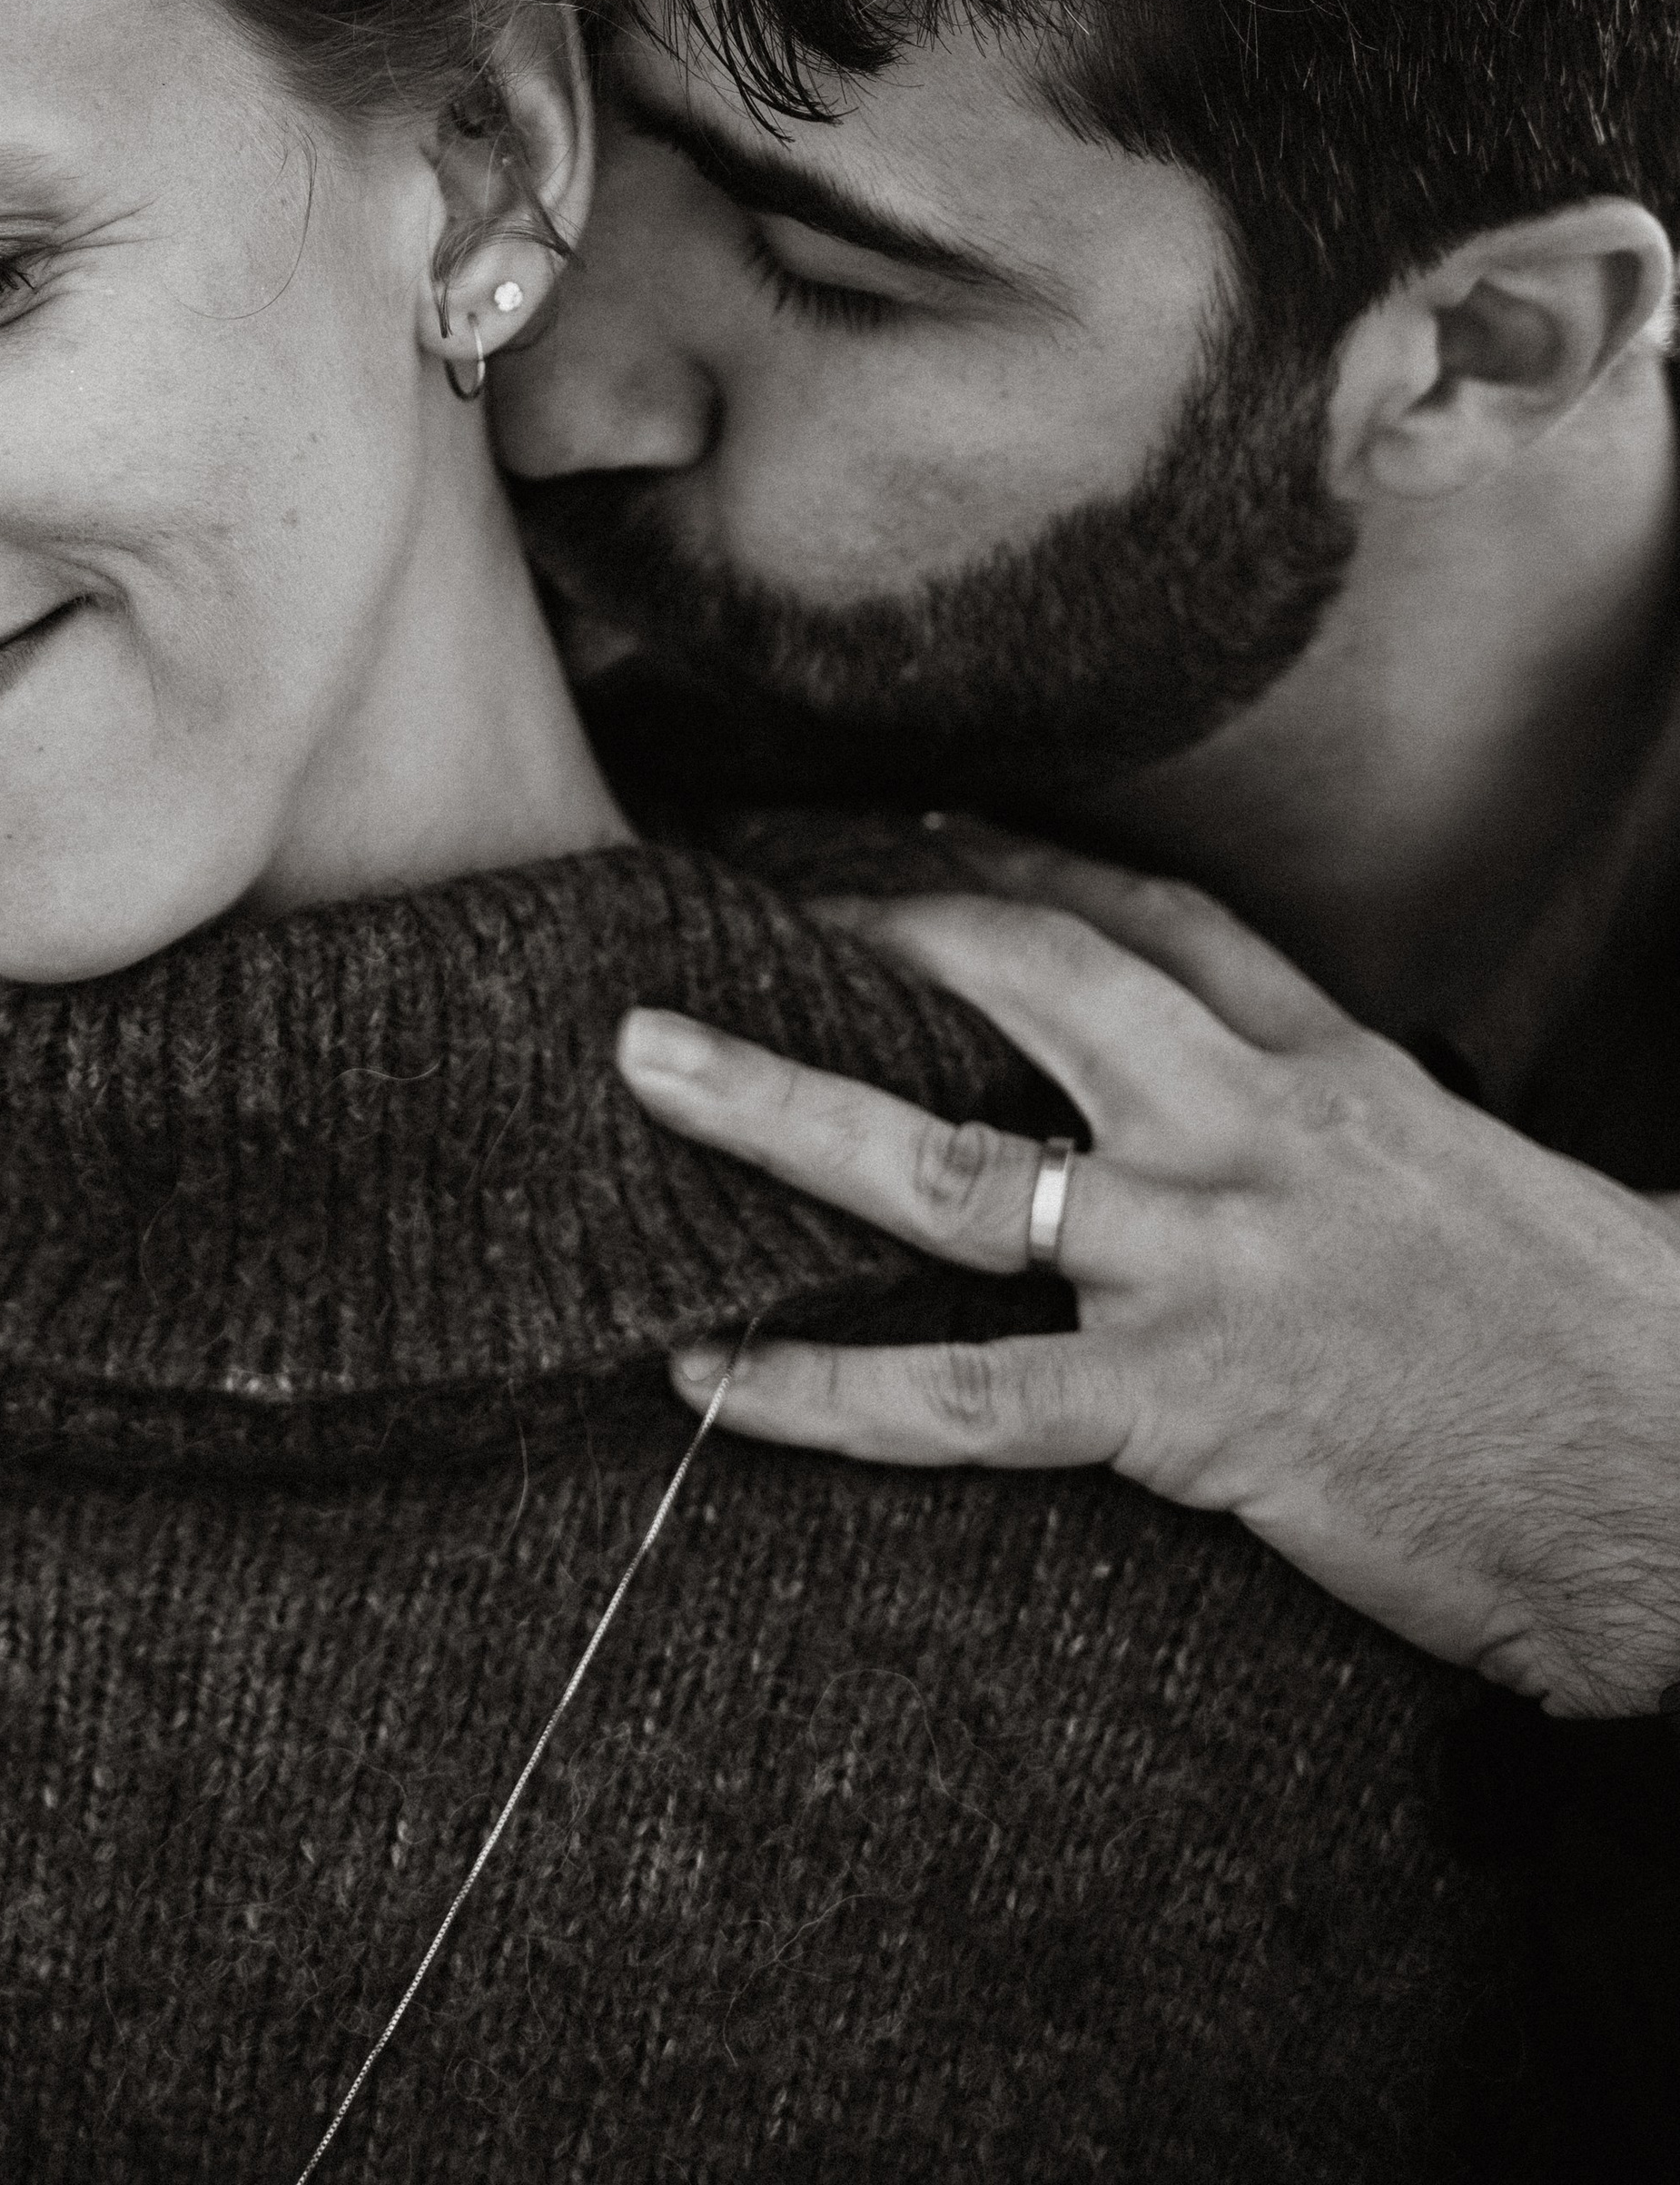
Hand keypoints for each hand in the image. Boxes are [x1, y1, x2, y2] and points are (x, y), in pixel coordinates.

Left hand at [615, 823, 1679, 1717]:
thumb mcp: (1482, 1183)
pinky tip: (704, 1376)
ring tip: (645, 1061)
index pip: (1146, 919)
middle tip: (724, 869)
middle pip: (1023, 972)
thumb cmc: (1605, 1346)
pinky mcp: (1190, 1407)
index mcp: (1332, 1071)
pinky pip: (963, 1395)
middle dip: (867, 909)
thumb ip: (1362, 1133)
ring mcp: (1210, 1262)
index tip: (890, 821)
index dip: (1003, 854)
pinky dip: (819, 1390)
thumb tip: (1291, 1119)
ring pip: (946, 1165)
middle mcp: (1253, 1131)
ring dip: (778, 1105)